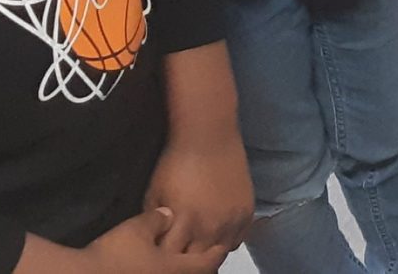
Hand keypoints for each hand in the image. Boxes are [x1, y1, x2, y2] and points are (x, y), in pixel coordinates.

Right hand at [83, 209, 227, 273]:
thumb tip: (169, 214)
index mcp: (178, 269)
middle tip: (206, 254)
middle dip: (203, 266)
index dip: (217, 252)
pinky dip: (165, 271)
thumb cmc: (116, 255)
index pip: (208, 262)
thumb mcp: (137, 229)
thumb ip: (157, 220)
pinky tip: (154, 266)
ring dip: (184, 269)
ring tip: (181, 262)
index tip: (221, 246)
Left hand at [144, 138, 251, 254]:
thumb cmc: (177, 161)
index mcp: (184, 223)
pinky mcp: (246, 213)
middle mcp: (210, 227)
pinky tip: (214, 235)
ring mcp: (231, 222)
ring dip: (205, 253)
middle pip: (196, 263)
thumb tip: (151, 241)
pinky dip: (224, 243)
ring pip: (217, 256)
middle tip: (179, 250)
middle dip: (184, 259)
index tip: (159, 255)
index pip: (171, 260)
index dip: (164, 258)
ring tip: (196, 246)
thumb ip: (153, 222)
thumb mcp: (154, 193)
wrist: (209, 136)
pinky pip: (236, 241)